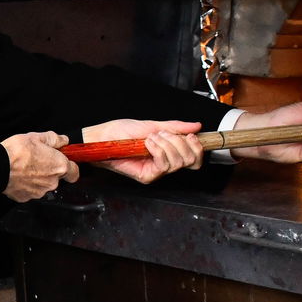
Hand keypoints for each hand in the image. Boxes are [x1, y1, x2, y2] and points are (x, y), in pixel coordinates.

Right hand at [1, 131, 78, 201]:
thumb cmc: (17, 152)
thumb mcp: (37, 137)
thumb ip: (54, 139)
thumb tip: (63, 141)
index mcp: (59, 166)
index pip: (74, 172)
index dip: (70, 166)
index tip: (64, 162)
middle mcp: (52, 182)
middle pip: (57, 178)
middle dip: (50, 170)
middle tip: (38, 159)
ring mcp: (39, 192)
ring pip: (43, 185)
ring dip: (38, 178)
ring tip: (26, 166)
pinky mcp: (27, 197)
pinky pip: (30, 190)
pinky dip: (27, 184)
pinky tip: (19, 175)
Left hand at [80, 119, 204, 183]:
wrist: (103, 137)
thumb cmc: (121, 132)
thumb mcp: (153, 125)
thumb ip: (175, 127)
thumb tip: (196, 126)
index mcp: (169, 153)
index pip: (195, 159)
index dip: (197, 147)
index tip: (191, 136)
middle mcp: (165, 164)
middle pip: (191, 161)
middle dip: (181, 142)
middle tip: (164, 134)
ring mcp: (156, 172)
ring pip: (178, 162)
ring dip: (167, 144)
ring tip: (152, 137)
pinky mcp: (147, 176)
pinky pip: (163, 165)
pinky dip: (158, 149)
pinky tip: (148, 143)